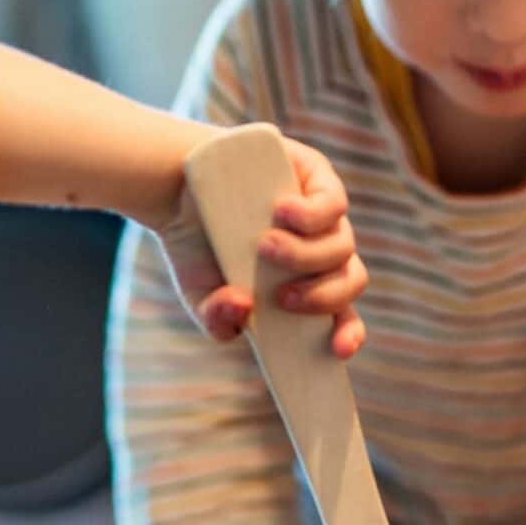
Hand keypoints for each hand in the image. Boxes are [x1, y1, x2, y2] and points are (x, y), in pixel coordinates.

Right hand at [159, 131, 366, 357]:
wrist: (174, 189)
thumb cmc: (195, 247)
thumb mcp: (199, 294)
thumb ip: (219, 319)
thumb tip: (244, 309)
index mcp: (306, 283)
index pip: (344, 313)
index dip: (348, 333)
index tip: (337, 349)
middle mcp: (321, 249)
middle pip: (351, 280)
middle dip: (322, 297)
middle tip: (282, 297)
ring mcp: (323, 213)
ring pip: (342, 246)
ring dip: (306, 256)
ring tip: (264, 247)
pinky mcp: (316, 175)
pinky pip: (334, 203)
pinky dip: (313, 215)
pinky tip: (281, 212)